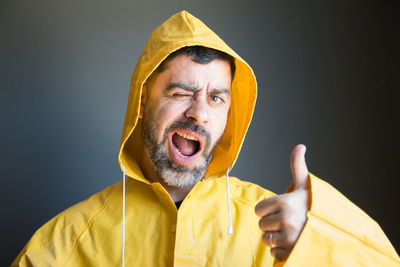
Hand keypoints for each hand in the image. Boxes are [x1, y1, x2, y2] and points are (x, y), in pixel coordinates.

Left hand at [255, 144, 309, 260]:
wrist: (334, 232)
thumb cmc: (315, 207)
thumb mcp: (305, 186)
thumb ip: (297, 166)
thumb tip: (300, 145)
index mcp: (284, 203)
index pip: (258, 209)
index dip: (268, 210)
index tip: (280, 209)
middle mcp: (285, 220)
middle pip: (261, 225)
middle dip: (272, 224)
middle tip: (288, 222)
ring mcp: (287, 238)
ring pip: (266, 239)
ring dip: (276, 238)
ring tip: (291, 232)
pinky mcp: (290, 254)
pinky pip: (274, 253)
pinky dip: (281, 251)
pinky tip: (293, 244)